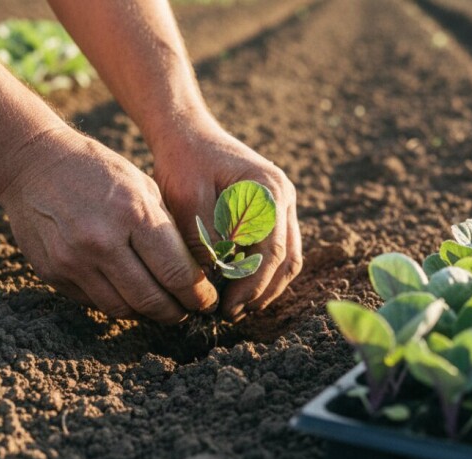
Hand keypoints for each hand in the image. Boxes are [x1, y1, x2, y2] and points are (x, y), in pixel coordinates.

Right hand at [0, 129, 216, 322]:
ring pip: (123, 309)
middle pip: (151, 300)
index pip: (177, 274)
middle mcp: (102, 243)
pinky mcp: (53, 274)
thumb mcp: (144, 188)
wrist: (33, 164)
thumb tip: (196, 274)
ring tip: (161, 306)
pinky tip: (128, 293)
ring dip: (147, 313)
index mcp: (133, 215)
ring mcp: (73, 262)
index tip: (205, 300)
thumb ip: (169, 232)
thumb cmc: (100, 172)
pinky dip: (117, 302)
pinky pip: (95, 302)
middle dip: (176, 312)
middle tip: (187, 311)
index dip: (197, 295)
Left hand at [152, 120, 301, 321]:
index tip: (227, 306)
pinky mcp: (272, 211)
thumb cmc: (184, 161)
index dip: (252, 285)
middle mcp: (284, 197)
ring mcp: (282, 204)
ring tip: (236, 307)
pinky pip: (277, 249)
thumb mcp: (186, 197)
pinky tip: (238, 287)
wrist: (186, 132)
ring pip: (287, 258)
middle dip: (262, 292)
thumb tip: (217, 275)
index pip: (271, 251)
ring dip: (266, 287)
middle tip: (231, 313)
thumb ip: (204, 236)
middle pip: (287, 259)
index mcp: (269, 190)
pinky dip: (263, 273)